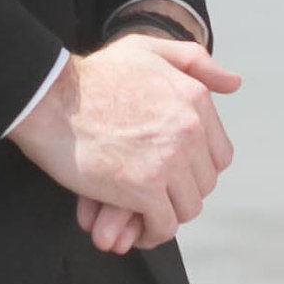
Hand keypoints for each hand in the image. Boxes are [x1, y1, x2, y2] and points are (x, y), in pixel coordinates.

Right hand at [6, 36, 239, 250]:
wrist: (48, 97)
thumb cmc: (91, 75)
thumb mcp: (147, 49)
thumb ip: (194, 62)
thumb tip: (234, 84)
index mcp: (194, 99)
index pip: (219, 154)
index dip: (197, 170)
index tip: (172, 175)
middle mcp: (190, 130)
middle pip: (204, 183)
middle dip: (180, 193)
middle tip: (153, 198)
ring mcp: (169, 160)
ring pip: (188, 207)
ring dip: (166, 215)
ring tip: (143, 215)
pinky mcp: (144, 189)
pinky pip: (164, 226)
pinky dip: (151, 234)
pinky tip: (134, 231)